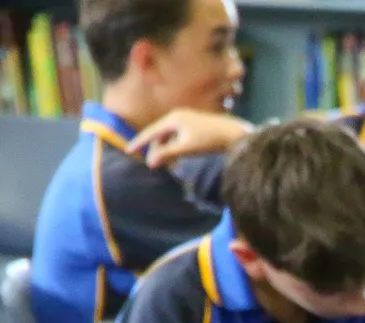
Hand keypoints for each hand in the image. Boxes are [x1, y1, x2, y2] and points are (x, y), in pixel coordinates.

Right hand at [130, 109, 250, 167]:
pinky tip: (179, 157)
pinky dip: (175, 146)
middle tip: (155, 165)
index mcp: (173, 119)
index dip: (139, 142)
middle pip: (159, 134)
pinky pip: (178, 135)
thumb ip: (168, 154)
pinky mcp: (195, 124)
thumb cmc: (210, 140)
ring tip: (169, 164)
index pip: (151, 132)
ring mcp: (187, 119)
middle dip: (156, 149)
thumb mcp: (186, 148)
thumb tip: (150, 162)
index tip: (128, 151)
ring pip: (169, 135)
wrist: (235, 133)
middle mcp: (177, 115)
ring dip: (167, 149)